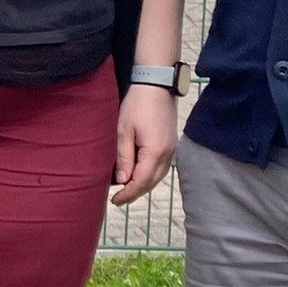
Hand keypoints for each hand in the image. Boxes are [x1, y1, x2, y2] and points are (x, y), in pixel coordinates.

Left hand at [109, 84, 177, 205]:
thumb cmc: (137, 105)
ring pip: (158, 176)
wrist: (156, 85)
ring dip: (143, 185)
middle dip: (135, 193)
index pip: (141, 181)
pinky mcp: (171, 144)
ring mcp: (172, 149)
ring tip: (126, 190)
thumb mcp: (124, 131)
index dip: (128, 194)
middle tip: (118, 199)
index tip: (115, 201)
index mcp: (155, 152)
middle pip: (152, 182)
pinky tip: (139, 175)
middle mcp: (168, 154)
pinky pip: (161, 167)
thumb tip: (123, 181)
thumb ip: (124, 157)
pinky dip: (150, 175)